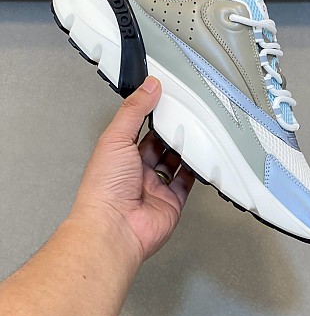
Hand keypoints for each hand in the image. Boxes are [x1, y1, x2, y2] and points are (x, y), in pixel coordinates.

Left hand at [72, 76, 194, 262]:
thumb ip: (134, 111)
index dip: (150, 114)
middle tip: (183, 115)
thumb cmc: (104, 189)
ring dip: (183, 149)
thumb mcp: (116, 138)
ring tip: (194, 132)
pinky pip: (186, 182)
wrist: (115, 228)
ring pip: (173, 162)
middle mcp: (135, 172)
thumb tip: (148, 87)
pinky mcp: (171, 201)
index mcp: (118, 155)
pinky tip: (200, 159)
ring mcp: (154, 188)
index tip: (163, 99)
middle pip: (158, 145)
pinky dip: (195, 171)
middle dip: (170, 131)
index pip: (137, 128)